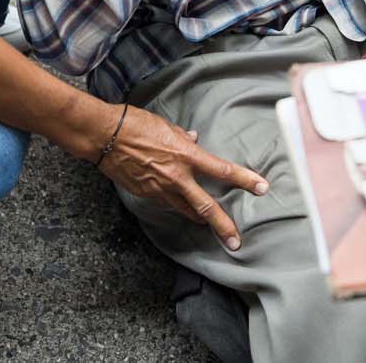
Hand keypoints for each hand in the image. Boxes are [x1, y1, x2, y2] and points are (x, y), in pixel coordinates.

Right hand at [98, 104, 269, 251]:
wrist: (104, 137)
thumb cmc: (135, 124)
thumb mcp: (166, 126)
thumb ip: (183, 138)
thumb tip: (194, 139)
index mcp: (186, 155)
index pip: (222, 170)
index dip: (244, 179)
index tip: (262, 187)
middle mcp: (176, 177)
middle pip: (206, 207)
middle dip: (223, 226)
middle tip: (236, 242)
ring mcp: (160, 189)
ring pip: (186, 210)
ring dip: (200, 218)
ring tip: (211, 225)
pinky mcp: (146, 194)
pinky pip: (167, 202)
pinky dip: (177, 203)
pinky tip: (179, 202)